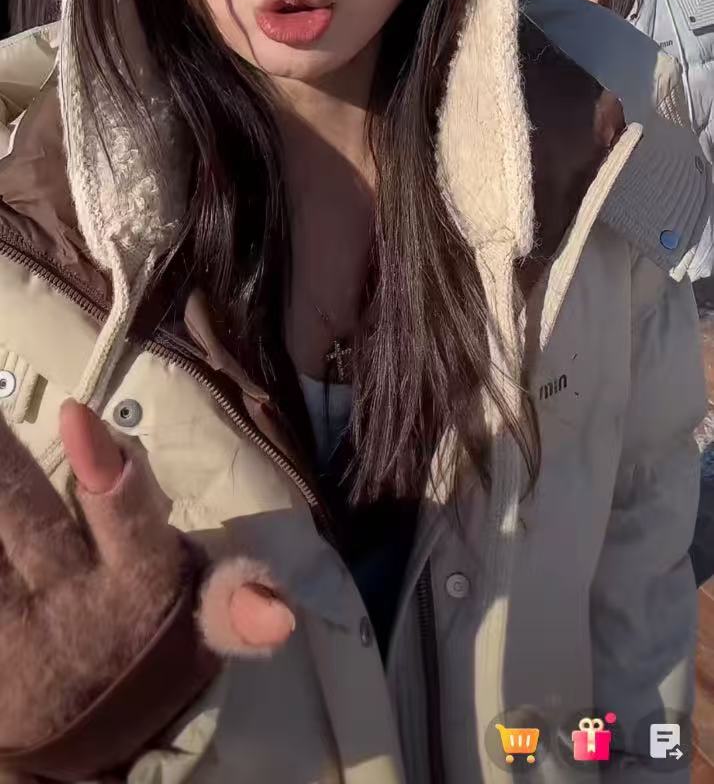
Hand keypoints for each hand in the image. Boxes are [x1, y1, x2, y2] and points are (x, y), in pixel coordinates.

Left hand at [0, 400, 294, 753]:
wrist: (77, 753)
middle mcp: (69, 598)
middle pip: (26, 512)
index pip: (127, 518)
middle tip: (11, 417)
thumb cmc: (148, 651)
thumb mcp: (200, 633)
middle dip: (3, 462)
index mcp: (137, 584)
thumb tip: (280, 614)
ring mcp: (13, 618)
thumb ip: (231, 603)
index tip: (75, 415)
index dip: (101, 467)